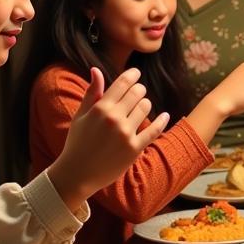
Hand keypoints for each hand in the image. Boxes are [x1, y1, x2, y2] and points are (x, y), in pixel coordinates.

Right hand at [48, 68, 169, 209]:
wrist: (78, 174)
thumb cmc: (77, 143)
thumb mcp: (81, 116)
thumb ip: (91, 93)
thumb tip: (96, 69)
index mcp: (100, 108)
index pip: (122, 83)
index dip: (132, 75)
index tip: (136, 73)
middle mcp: (114, 119)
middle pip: (137, 93)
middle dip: (139, 90)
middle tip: (138, 92)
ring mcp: (126, 134)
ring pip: (146, 107)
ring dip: (145, 105)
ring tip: (140, 108)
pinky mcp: (135, 148)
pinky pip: (155, 130)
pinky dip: (162, 121)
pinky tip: (165, 116)